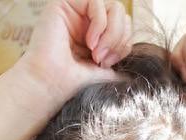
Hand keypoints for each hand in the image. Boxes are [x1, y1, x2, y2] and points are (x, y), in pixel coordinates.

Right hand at [19, 0, 133, 106]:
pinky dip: (100, 25)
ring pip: (113, 6)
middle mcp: (84, 18)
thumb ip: (119, 59)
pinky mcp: (63, 1)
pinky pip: (97, 2)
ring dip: (111, 33)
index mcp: (94, 31)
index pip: (124, 24)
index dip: (124, 43)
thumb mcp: (104, 69)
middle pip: (121, 13)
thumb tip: (136, 66)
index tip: (108, 64)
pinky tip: (89, 42)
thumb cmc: (71, 82)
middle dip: (118, 38)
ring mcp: (75, 8)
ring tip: (96, 53)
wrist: (49, 85)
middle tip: (102, 59)